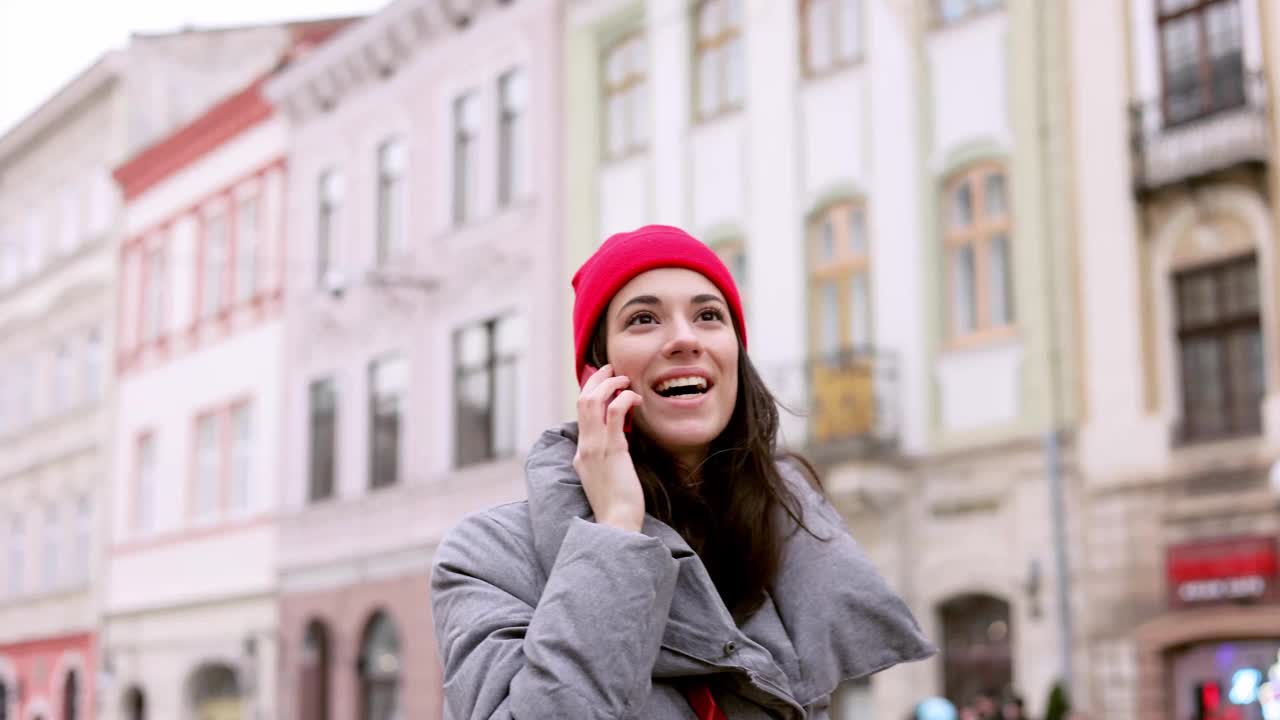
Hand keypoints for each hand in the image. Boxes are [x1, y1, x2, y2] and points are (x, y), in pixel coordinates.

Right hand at [573, 364, 644, 531]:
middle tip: (611, 369)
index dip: (591, 392)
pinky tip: (635, 398)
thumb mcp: (606, 479)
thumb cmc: (618, 506)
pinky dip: (624, 398)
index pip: (581, 414)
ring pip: (592, 401)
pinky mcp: (612, 450)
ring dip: (609, 384)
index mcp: (580, 454)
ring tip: (624, 380)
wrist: (616, 524)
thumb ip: (606, 459)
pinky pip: (615, 412)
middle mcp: (584, 447)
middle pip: (582, 401)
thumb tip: (619, 444)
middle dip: (596, 380)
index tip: (603, 381)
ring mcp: (595, 448)